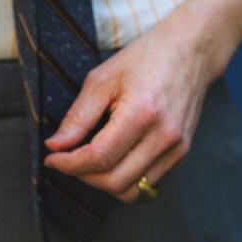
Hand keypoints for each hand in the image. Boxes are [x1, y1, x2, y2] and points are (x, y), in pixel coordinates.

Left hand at [42, 9, 216, 202]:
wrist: (189, 51)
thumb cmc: (144, 58)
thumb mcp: (103, 78)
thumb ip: (78, 116)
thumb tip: (56, 146)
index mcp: (142, 113)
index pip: (99, 157)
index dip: (70, 164)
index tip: (52, 158)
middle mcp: (164, 137)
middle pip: (115, 181)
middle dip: (83, 176)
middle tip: (67, 158)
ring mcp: (177, 149)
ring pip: (132, 191)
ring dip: (104, 181)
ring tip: (90, 158)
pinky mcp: (182, 154)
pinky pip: (148, 183)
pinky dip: (125, 177)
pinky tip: (114, 155)